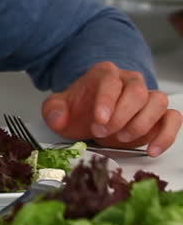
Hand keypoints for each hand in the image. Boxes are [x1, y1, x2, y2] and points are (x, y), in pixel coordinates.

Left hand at [41, 61, 180, 156]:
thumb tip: (59, 116)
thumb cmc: (78, 110)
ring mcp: (147, 96)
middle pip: (137, 92)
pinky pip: (173, 119)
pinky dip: (166, 135)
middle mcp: (130, 81)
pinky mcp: (160, 115)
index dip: (106, 101)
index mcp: (105, 74)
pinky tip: (151, 150)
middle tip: (103, 133)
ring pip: (157, 102)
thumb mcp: (58, 109)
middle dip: (120, 116)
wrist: (90, 117)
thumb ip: (53, 110)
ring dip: (140, 124)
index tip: (99, 120)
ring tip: (120, 138)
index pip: (111, 81)